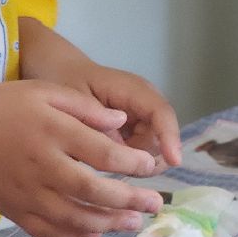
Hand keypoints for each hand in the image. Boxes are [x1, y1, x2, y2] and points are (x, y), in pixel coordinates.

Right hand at [0, 80, 164, 236]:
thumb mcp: (42, 92)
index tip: (150, 168)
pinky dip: (75, 235)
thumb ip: (84, 107)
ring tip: (134, 222)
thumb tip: (122, 122)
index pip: (103, 154)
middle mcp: (42, 165)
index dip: (133, 165)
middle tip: (156, 204)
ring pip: (75, 217)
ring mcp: (27, 193)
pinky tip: (95, 231)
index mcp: (52, 131)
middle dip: (130, 201)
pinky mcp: (14, 211)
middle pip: (93, 190)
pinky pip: (50, 231)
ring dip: (109, 223)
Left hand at [55, 59, 181, 170]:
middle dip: (139, 156)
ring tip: (100, 153)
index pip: (161, 113)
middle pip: (160, 139)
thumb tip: (118, 153)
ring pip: (154, 153)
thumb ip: (95, 126)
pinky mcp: (141, 133)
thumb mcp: (73, 102)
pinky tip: (107, 155)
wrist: (64, 75)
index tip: (174, 161)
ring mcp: (146, 120)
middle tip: (104, 157)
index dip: (170, 136)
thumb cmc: (68, 83)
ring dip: (131, 160)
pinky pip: (144, 156)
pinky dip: (128, 161)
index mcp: (134, 90)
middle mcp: (148, 105)